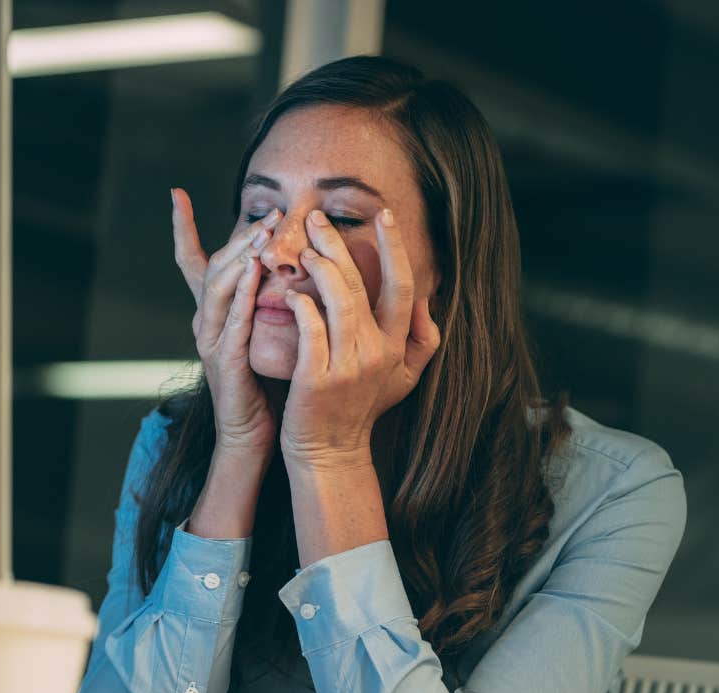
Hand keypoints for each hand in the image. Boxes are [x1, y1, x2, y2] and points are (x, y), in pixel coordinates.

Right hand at [171, 187, 283, 456]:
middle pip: (213, 266)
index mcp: (213, 315)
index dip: (184, 229)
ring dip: (241, 256)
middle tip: (269, 212)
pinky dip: (242, 293)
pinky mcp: (224, 361)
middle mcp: (205, 322)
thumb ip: (263, 304)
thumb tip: (282, 268)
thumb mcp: (260, 336)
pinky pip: (233, 320)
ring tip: (263, 231)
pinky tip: (254, 270)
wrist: (252, 435)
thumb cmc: (262, 386)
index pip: (194, 263)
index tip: (176, 194)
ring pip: (218, 287)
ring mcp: (211, 341)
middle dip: (239, 236)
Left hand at [279, 207, 440, 468]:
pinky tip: (291, 293)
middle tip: (315, 219)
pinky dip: (300, 305)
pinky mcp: (317, 377)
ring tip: (301, 249)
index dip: (395, 247)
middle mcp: (376, 351)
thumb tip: (427, 305)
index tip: (384, 215)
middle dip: (336, 244)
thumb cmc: (360, 409)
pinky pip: (310, 328)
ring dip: (318, 267)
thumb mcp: (403, 379)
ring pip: (337, 300)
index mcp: (396, 346)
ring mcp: (347, 365)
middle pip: (360, 284)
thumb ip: (422, 342)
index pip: (403, 286)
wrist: (330, 451)